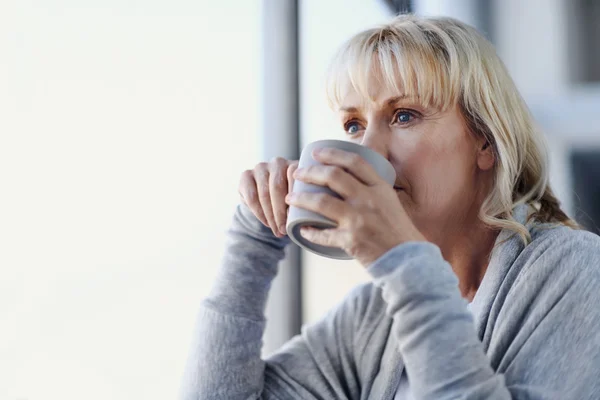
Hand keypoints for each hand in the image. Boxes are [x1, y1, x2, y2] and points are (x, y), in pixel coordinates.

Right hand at [238, 157, 298, 237]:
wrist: (271, 199)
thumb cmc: (292, 200)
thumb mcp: (302, 198)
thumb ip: (304, 201)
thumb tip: (307, 220)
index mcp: (295, 164)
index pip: (294, 176)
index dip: (295, 197)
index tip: (297, 218)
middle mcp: (277, 162)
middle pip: (277, 186)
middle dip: (280, 212)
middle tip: (284, 230)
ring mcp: (260, 167)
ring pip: (264, 193)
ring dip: (270, 215)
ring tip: (277, 230)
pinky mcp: (246, 175)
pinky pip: (251, 196)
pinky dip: (259, 213)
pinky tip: (266, 223)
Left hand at [285, 147, 424, 265]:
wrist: (408, 260)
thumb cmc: (399, 232)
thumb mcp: (391, 203)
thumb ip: (373, 191)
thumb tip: (351, 180)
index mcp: (380, 188)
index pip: (354, 161)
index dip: (332, 153)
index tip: (316, 153)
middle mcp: (368, 199)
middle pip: (333, 176)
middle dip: (310, 172)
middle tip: (298, 173)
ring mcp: (358, 220)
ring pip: (321, 202)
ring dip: (301, 198)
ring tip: (291, 198)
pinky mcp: (350, 240)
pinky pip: (322, 234)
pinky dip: (309, 231)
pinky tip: (302, 229)